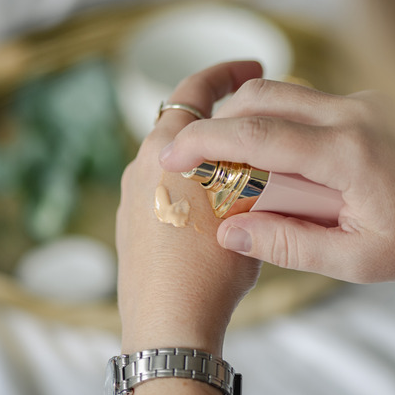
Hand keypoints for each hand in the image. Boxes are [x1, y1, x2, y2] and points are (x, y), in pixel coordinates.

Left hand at [116, 62, 262, 355]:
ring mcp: (128, 199)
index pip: (193, 92)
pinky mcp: (128, 226)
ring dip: (203, 157)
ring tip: (241, 173)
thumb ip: (252, 173)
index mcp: (164, 152)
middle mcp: (138, 167)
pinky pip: (160, 190)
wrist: (170, 325)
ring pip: (171, 160)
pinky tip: (212, 210)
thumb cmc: (210, 270)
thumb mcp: (246, 211)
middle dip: (218, 120)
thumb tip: (266, 158)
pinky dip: (187, 186)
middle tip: (253, 124)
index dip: (226, 73)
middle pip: (179, 125)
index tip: (252, 69)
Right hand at [159, 79, 394, 282]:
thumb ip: (290, 245)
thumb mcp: (358, 260)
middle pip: (264, 97)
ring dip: (251, 119)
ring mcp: (367, 101)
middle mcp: (356, 113)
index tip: (171, 153)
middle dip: (220, 121)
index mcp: (349, 153)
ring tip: (236, 162)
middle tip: (197, 158)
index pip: (258, 135)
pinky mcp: (372, 103)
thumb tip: (230, 232)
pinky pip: (312, 101)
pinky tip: (284, 159)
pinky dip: (282, 121)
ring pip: (287, 92)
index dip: (205, 141)